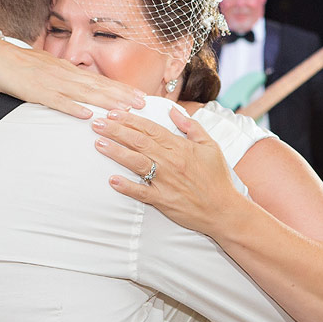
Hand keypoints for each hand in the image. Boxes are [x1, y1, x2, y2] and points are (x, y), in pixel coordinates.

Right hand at [0, 39, 144, 117]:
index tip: (140, 96)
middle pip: (98, 86)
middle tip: (143, 104)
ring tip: (125, 110)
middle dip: (121, 95)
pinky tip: (86, 115)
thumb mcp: (46, 70)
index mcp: (66, 69)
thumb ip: (63, 81)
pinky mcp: (34, 90)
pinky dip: (72, 107)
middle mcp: (63, 73)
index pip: (99, 80)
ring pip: (83, 92)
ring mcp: (49, 81)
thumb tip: (81, 94)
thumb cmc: (17, 64)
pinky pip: (56, 100)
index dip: (121, 88)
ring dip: (105, 101)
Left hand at [93, 107, 241, 235]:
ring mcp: (166, 182)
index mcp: (180, 147)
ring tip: (99, 143)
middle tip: (97, 123)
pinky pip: (141, 193)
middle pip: (138, 141)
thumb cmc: (218, 178)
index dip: (130, 119)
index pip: (150, 128)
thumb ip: (191, 127)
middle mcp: (170, 162)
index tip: (114, 112)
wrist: (224, 210)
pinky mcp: (163, 200)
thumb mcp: (210, 146)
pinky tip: (112, 180)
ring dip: (116, 152)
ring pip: (136, 163)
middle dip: (116, 130)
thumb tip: (173, 111)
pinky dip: (126, 187)